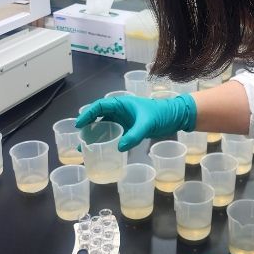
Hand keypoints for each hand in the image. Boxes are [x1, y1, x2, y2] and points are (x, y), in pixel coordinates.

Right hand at [75, 94, 196, 150]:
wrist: (175, 117)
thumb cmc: (161, 114)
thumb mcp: (147, 124)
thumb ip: (134, 135)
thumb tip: (119, 148)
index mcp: (121, 104)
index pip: (99, 106)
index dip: (87, 114)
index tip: (79, 125)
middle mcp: (120, 111)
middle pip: (99, 117)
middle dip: (88, 128)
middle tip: (81, 140)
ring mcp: (124, 120)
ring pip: (105, 126)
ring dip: (96, 136)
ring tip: (87, 148)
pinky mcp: (129, 128)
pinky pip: (114, 133)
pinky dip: (107, 140)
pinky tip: (103, 150)